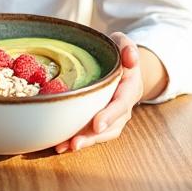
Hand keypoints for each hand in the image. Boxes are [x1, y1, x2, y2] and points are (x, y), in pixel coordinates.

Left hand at [53, 32, 144, 153]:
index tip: (97, 125)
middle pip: (111, 126)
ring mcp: (114, 117)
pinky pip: (93, 134)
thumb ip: (127, 47)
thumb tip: (131, 58)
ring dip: (83, 142)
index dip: (110, 115)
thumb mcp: (123, 43)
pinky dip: (78, 140)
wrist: (122, 66)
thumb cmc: (118, 53)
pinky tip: (60, 145)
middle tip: (74, 143)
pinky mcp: (102, 122)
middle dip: (92, 136)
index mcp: (130, 87)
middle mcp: (124, 107)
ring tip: (63, 147)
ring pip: (102, 135)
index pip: (122, 103)